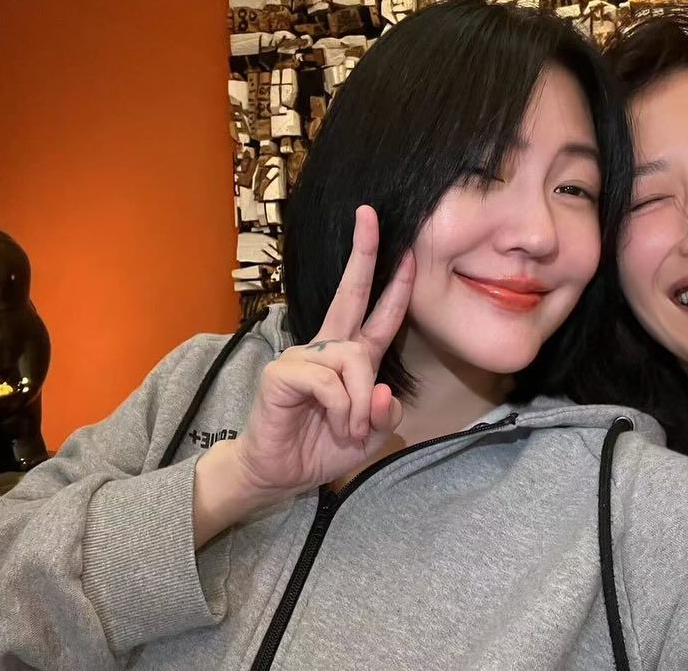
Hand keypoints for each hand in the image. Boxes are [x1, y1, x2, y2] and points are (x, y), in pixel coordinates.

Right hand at [234, 205, 411, 489]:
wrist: (279, 473)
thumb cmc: (322, 447)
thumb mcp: (369, 434)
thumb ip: (384, 411)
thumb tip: (381, 390)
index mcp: (350, 356)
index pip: (378, 315)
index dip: (395, 285)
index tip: (408, 250)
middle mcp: (327, 347)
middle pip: (350, 293)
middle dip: (364, 253)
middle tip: (369, 214)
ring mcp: (303, 355)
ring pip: (353, 360)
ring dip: (359, 402)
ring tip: (349, 428)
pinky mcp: (283, 372)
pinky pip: (328, 380)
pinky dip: (340, 407)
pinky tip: (335, 424)